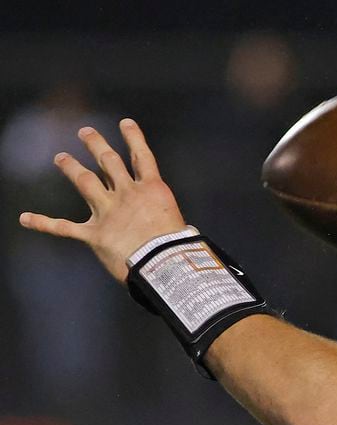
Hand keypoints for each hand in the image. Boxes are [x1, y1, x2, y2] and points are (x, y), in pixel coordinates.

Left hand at [19, 119, 186, 282]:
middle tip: (85, 131)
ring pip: (86, 183)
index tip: (125, 123)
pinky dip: (44, 223)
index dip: (133, 138)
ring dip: (72, 168)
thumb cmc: (177, 246)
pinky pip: (64, 227)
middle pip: (108, 162)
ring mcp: (108, 212)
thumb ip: (168, 220)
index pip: (141, 157)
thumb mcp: (178, 223)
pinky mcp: (94, 234)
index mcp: (151, 189)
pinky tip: (25, 218)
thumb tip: (183, 232)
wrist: (162, 260)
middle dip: (95, 144)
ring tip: (61, 157)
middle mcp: (127, 194)